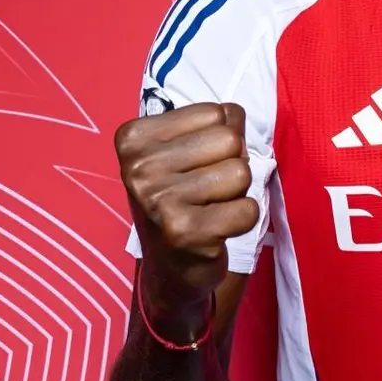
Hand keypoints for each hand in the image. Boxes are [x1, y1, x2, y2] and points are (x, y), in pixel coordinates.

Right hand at [114, 102, 258, 294]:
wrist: (170, 267)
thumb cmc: (181, 199)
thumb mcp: (185, 152)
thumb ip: (215, 124)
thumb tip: (236, 113)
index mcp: (133, 139)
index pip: (215, 113)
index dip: (219, 140)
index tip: (194, 166)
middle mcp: (139, 168)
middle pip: (230, 140)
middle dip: (230, 164)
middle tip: (207, 190)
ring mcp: (158, 201)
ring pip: (241, 172)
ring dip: (236, 193)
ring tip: (210, 208)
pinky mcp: (184, 233)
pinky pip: (248, 209)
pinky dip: (242, 220)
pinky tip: (216, 230)